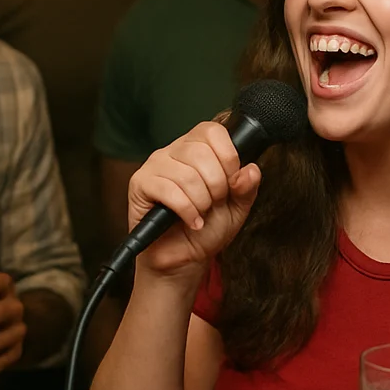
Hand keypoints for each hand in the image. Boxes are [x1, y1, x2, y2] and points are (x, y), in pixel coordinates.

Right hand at [127, 122, 260, 279]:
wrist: (184, 258)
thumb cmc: (207, 229)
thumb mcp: (237, 207)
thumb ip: (246, 187)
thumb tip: (250, 170)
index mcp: (196, 148)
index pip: (212, 131)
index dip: (228, 157)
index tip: (230, 182)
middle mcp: (173, 151)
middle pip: (201, 152)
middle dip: (216, 185)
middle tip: (213, 203)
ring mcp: (155, 165)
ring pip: (187, 174)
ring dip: (201, 202)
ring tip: (200, 213)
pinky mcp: (140, 184)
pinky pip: (168, 190)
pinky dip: (186, 211)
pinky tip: (191, 221)